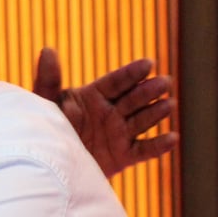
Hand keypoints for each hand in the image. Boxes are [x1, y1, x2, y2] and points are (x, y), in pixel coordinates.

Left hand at [33, 47, 177, 177]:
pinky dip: (159, 146)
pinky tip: (173, 138)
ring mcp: (118, 133)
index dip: (131, 74)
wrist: (48, 167)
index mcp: (93, 96)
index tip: (148, 63)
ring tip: (168, 105)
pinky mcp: (123, 156)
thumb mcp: (44, 104)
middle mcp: (110, 112)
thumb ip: (49, 80)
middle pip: (133, 99)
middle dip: (149, 91)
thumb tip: (48, 50)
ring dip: (156, 113)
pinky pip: (144, 150)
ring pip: (142, 121)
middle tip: (165, 82)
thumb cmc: (44, 130)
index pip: (116, 82)